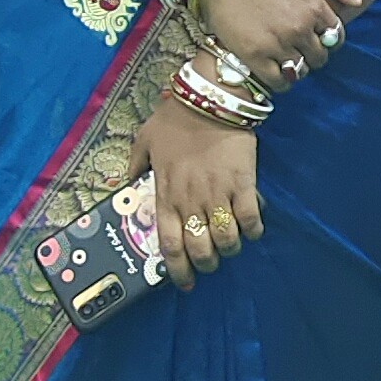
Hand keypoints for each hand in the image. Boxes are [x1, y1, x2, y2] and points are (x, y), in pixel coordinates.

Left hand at [135, 97, 261, 288]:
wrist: (210, 99)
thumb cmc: (175, 120)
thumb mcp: (144, 141)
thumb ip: (135, 166)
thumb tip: (127, 184)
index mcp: (166, 196)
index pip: (169, 246)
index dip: (177, 271)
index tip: (185, 282)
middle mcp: (191, 202)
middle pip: (201, 250)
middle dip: (207, 264)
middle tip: (211, 261)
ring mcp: (218, 194)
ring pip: (226, 240)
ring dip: (230, 249)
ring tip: (231, 244)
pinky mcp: (243, 184)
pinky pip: (250, 219)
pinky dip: (253, 230)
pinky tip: (252, 228)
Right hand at [193, 0, 355, 91]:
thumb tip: (356, 1)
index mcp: (314, 5)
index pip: (336, 36)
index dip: (328, 37)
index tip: (317, 35)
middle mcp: (299, 28)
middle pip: (320, 57)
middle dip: (313, 52)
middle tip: (299, 46)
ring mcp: (276, 44)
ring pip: (301, 71)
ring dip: (297, 67)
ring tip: (285, 56)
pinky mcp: (253, 56)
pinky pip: (279, 82)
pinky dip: (281, 81)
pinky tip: (275, 69)